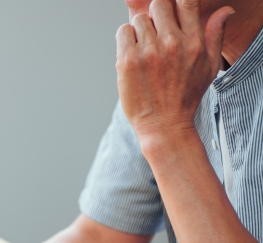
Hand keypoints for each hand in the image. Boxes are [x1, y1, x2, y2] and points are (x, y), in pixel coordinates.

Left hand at [116, 0, 232, 147]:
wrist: (163, 125)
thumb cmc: (185, 97)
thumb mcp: (208, 67)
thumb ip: (214, 35)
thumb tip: (224, 10)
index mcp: (193, 42)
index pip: (186, 2)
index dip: (176, 3)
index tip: (171, 14)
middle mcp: (172, 43)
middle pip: (159, 4)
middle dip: (156, 15)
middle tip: (154, 32)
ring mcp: (148, 51)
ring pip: (139, 18)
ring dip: (139, 29)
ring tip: (143, 47)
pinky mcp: (128, 60)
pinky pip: (123, 31)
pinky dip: (125, 38)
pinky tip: (132, 53)